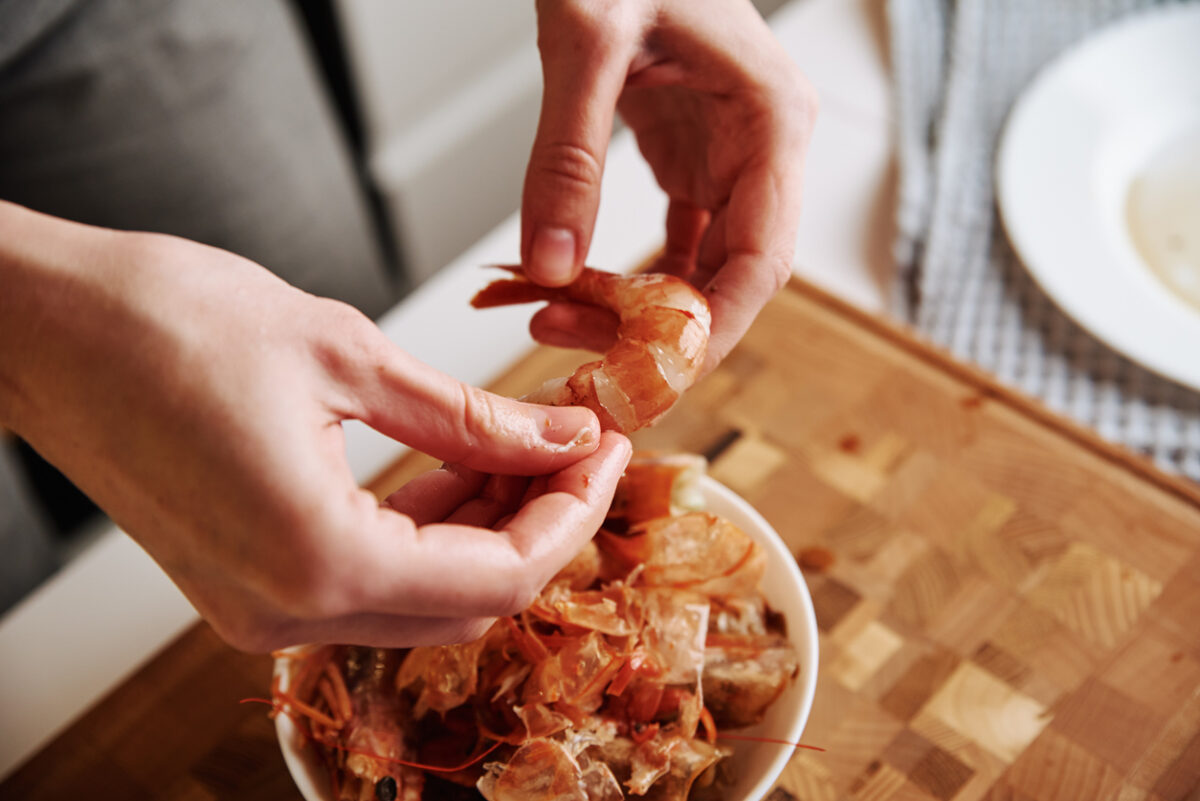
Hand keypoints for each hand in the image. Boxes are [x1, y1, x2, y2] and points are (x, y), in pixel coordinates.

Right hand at [0, 203, 631, 650]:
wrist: (41, 326)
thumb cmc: (164, 320)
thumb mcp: (347, 355)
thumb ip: (468, 418)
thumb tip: (557, 440)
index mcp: (317, 560)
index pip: (499, 575)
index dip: (573, 513)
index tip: (608, 452)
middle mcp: (286, 610)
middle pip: (467, 600)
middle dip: (539, 524)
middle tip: (577, 445)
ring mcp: (260, 608)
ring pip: (422, 595)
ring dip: (486, 526)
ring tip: (527, 443)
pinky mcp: (246, 583)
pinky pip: (368, 577)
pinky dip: (426, 530)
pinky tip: (459, 464)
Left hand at [521, 0, 816, 371]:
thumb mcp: (586, 41)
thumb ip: (567, 156)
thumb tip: (549, 266)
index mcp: (772, 119)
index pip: (763, 261)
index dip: (712, 332)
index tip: (652, 379)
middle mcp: (767, 146)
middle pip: (735, 279)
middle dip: (664, 336)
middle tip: (587, 367)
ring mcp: (734, 155)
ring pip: (705, 269)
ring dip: (640, 314)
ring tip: (562, 330)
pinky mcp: (696, 157)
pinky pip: (679, 243)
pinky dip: (631, 279)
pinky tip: (580, 298)